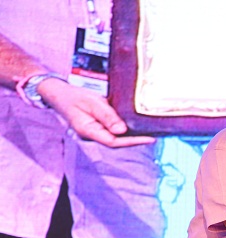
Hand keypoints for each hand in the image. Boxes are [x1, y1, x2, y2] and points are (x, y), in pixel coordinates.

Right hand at [38, 78, 154, 147]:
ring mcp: (94, 133)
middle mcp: (92, 136)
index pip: (115, 142)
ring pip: (116, 138)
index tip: (149, 139)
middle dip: (135, 140)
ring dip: (131, 136)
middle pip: (117, 142)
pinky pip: (112, 131)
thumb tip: (122, 130)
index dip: (133, 141)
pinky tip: (135, 126)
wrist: (57, 93)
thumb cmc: (73, 96)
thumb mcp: (92, 103)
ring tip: (149, 132)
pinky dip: (124, 130)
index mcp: (88, 131)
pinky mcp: (96, 128)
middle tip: (155, 135)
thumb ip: (107, 116)